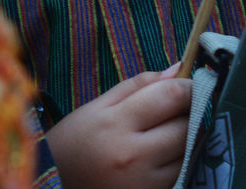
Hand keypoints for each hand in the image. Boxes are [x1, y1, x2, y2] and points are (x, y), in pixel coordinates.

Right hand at [45, 66, 192, 188]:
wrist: (53, 184)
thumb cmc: (74, 141)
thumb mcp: (98, 106)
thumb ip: (139, 85)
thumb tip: (177, 68)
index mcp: (117, 122)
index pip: (172, 96)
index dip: (189, 85)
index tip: (190, 84)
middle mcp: (133, 154)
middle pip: (187, 125)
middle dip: (192, 111)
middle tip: (183, 107)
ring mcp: (143, 181)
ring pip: (188, 151)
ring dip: (189, 137)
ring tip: (170, 130)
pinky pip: (180, 173)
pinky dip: (180, 160)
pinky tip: (164, 153)